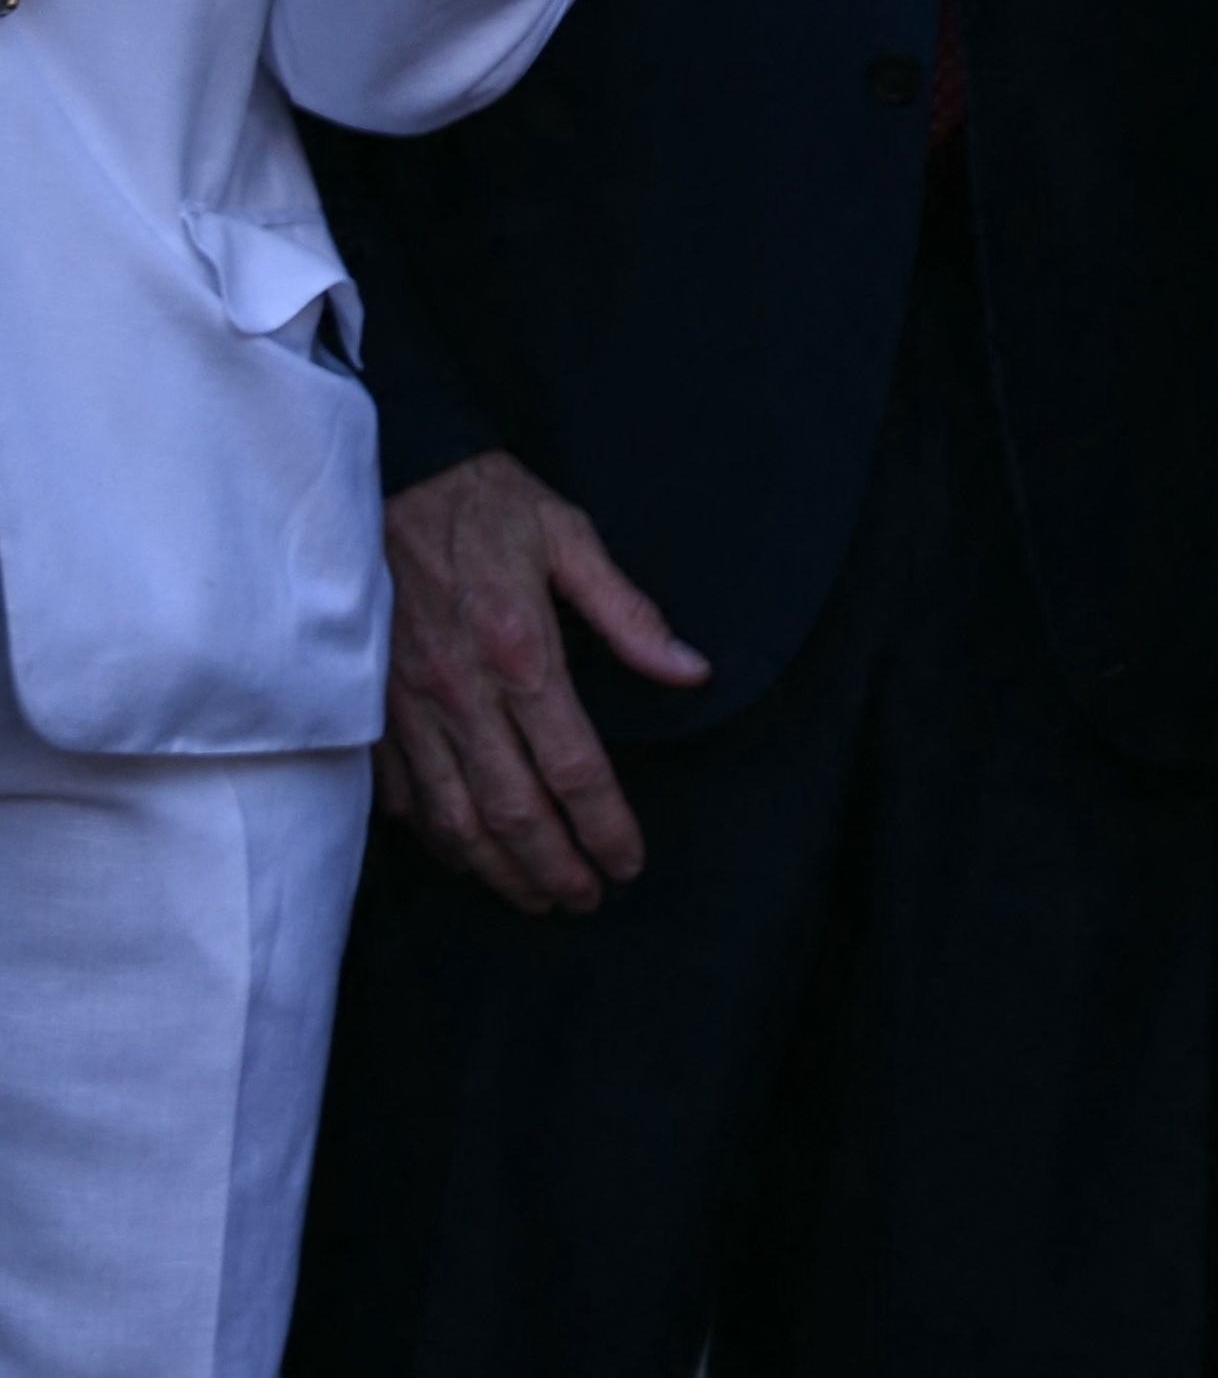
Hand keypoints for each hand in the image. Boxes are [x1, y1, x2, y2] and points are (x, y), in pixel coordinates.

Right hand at [375, 454, 708, 915]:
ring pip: (452, 816)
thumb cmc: (484, 504)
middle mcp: (459, 692)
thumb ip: (629, 614)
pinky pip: (398, 792)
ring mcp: (405, 706)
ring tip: (534, 899)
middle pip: (512, 810)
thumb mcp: (569, 538)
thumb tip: (692, 671)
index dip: (605, 825)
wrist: (382, 476)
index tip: (629, 862)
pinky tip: (462, 855)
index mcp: (520, 653)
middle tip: (586, 901)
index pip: (573, 767)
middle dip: (553, 868)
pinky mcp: (366, 707)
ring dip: (495, 869)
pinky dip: (433, 835)